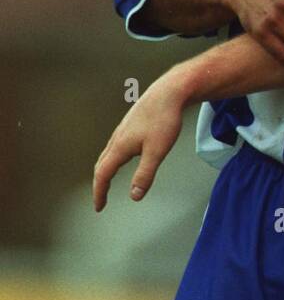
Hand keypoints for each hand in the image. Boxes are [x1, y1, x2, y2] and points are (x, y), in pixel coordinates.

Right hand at [93, 70, 186, 210]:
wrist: (169, 92)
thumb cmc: (164, 120)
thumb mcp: (157, 152)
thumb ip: (145, 174)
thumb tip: (134, 196)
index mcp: (120, 147)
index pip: (103, 174)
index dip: (99, 193)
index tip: (99, 207)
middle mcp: (117, 138)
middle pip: (101, 165)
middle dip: (99, 184)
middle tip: (101, 199)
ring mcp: (122, 130)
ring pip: (107, 154)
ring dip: (104, 171)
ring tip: (106, 183)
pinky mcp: (130, 124)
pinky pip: (114, 146)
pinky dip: (112, 159)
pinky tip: (121, 158)